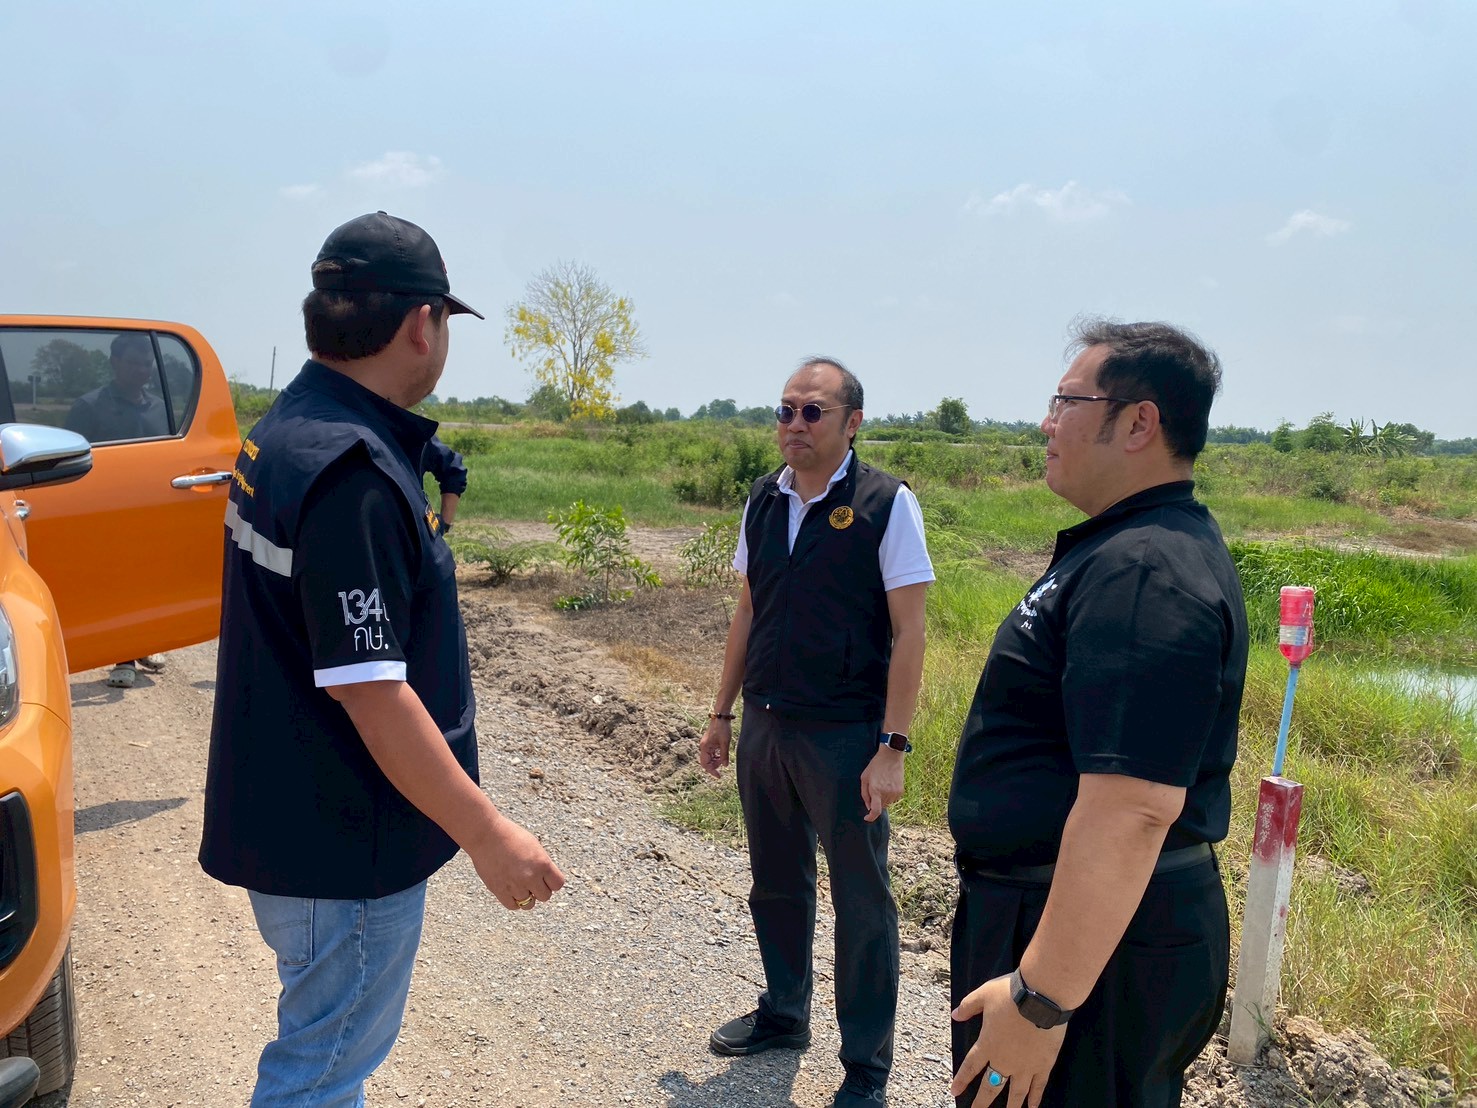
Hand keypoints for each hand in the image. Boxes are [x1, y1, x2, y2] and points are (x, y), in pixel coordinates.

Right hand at [466, 813, 565, 910]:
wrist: (486, 835)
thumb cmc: (510, 836)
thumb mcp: (534, 846)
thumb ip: (542, 864)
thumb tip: (546, 880)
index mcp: (542, 863)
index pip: (558, 884)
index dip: (552, 882)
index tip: (545, 878)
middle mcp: (531, 877)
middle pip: (545, 896)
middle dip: (539, 889)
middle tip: (531, 881)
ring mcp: (515, 885)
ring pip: (528, 904)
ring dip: (526, 896)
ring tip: (519, 884)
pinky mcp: (500, 890)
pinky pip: (513, 906)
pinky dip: (514, 901)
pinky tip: (511, 890)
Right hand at [698, 717, 731, 779]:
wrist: (721, 716)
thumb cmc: (723, 728)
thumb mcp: (725, 743)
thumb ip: (724, 755)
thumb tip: (725, 766)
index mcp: (705, 747)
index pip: (705, 764)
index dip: (712, 771)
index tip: (719, 776)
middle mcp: (703, 747)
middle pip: (707, 762)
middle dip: (714, 765)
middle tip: (724, 763)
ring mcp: (706, 744)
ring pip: (709, 757)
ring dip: (716, 760)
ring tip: (724, 758)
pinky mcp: (709, 742)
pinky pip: (711, 753)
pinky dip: (716, 755)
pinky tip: (722, 754)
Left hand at [859, 745, 903, 821]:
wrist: (891, 757)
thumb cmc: (875, 766)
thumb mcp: (864, 778)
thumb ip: (865, 794)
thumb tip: (868, 807)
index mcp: (876, 790)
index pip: (875, 811)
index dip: (871, 817)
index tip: (866, 818)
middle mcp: (886, 793)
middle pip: (880, 806)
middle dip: (876, 802)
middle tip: (874, 789)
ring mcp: (895, 792)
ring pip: (887, 803)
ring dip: (883, 799)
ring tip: (882, 784)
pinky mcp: (901, 791)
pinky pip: (893, 799)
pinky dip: (889, 795)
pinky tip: (888, 784)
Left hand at [951, 974, 1066, 1107]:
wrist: (1042, 997)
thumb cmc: (1011, 994)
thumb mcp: (984, 994)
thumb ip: (968, 1006)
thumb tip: (955, 1015)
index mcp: (988, 1044)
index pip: (971, 1067)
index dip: (962, 1080)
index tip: (954, 1091)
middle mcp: (1005, 1060)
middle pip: (991, 1086)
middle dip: (982, 1102)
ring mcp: (1025, 1066)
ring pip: (1016, 1093)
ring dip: (1010, 1106)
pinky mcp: (1044, 1065)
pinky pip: (1038, 1086)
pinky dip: (1035, 1097)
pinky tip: (1033, 1106)